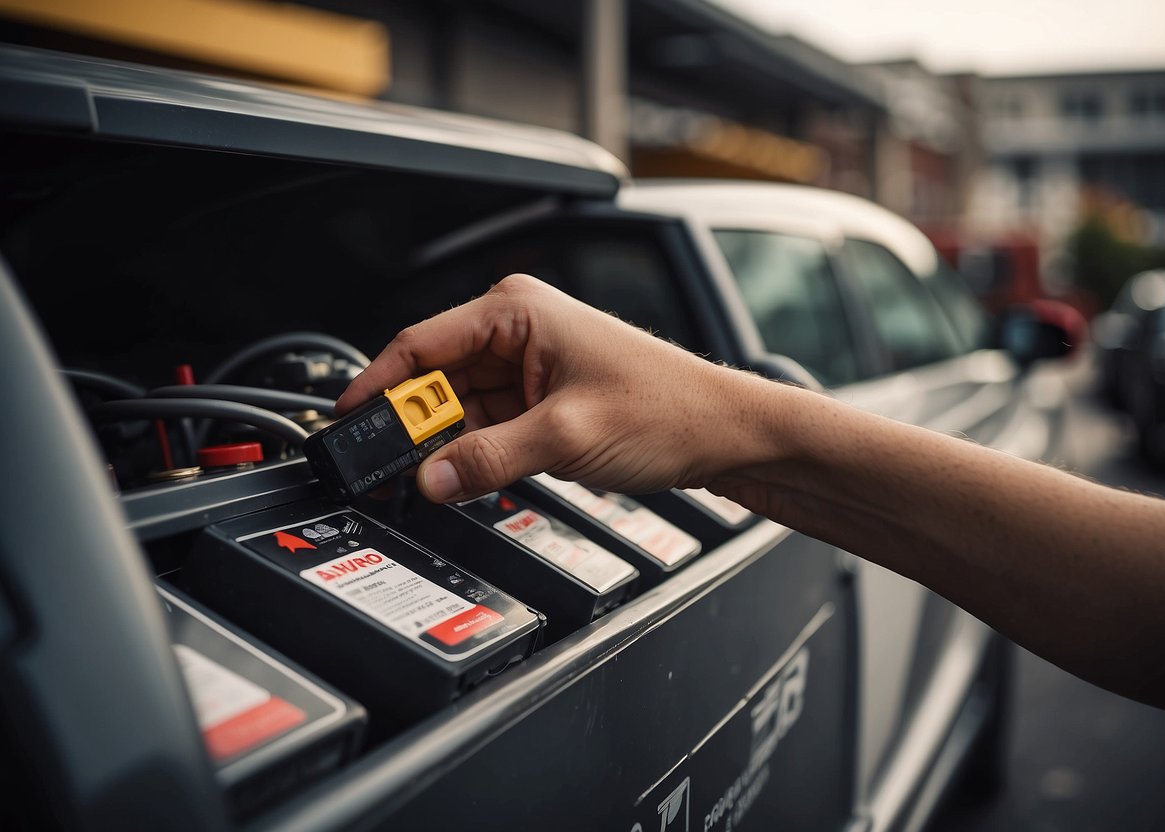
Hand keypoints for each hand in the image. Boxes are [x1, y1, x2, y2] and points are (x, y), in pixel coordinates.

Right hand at [337, 274, 746, 501]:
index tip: (346, 423)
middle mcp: (518, 328)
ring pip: (460, 406)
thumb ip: (488, 459)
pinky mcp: (541, 397)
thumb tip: (430, 478)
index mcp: (516, 310)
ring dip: (447, 442)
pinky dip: (475, 450)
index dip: (376, 386)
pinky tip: (468, 474)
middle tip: (384, 469)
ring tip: (432, 478)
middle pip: (435, 379)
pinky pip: (488, 423)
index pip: (419, 344)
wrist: (723, 432)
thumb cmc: (668, 409)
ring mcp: (529, 365)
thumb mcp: (565, 438)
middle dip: (413, 424)